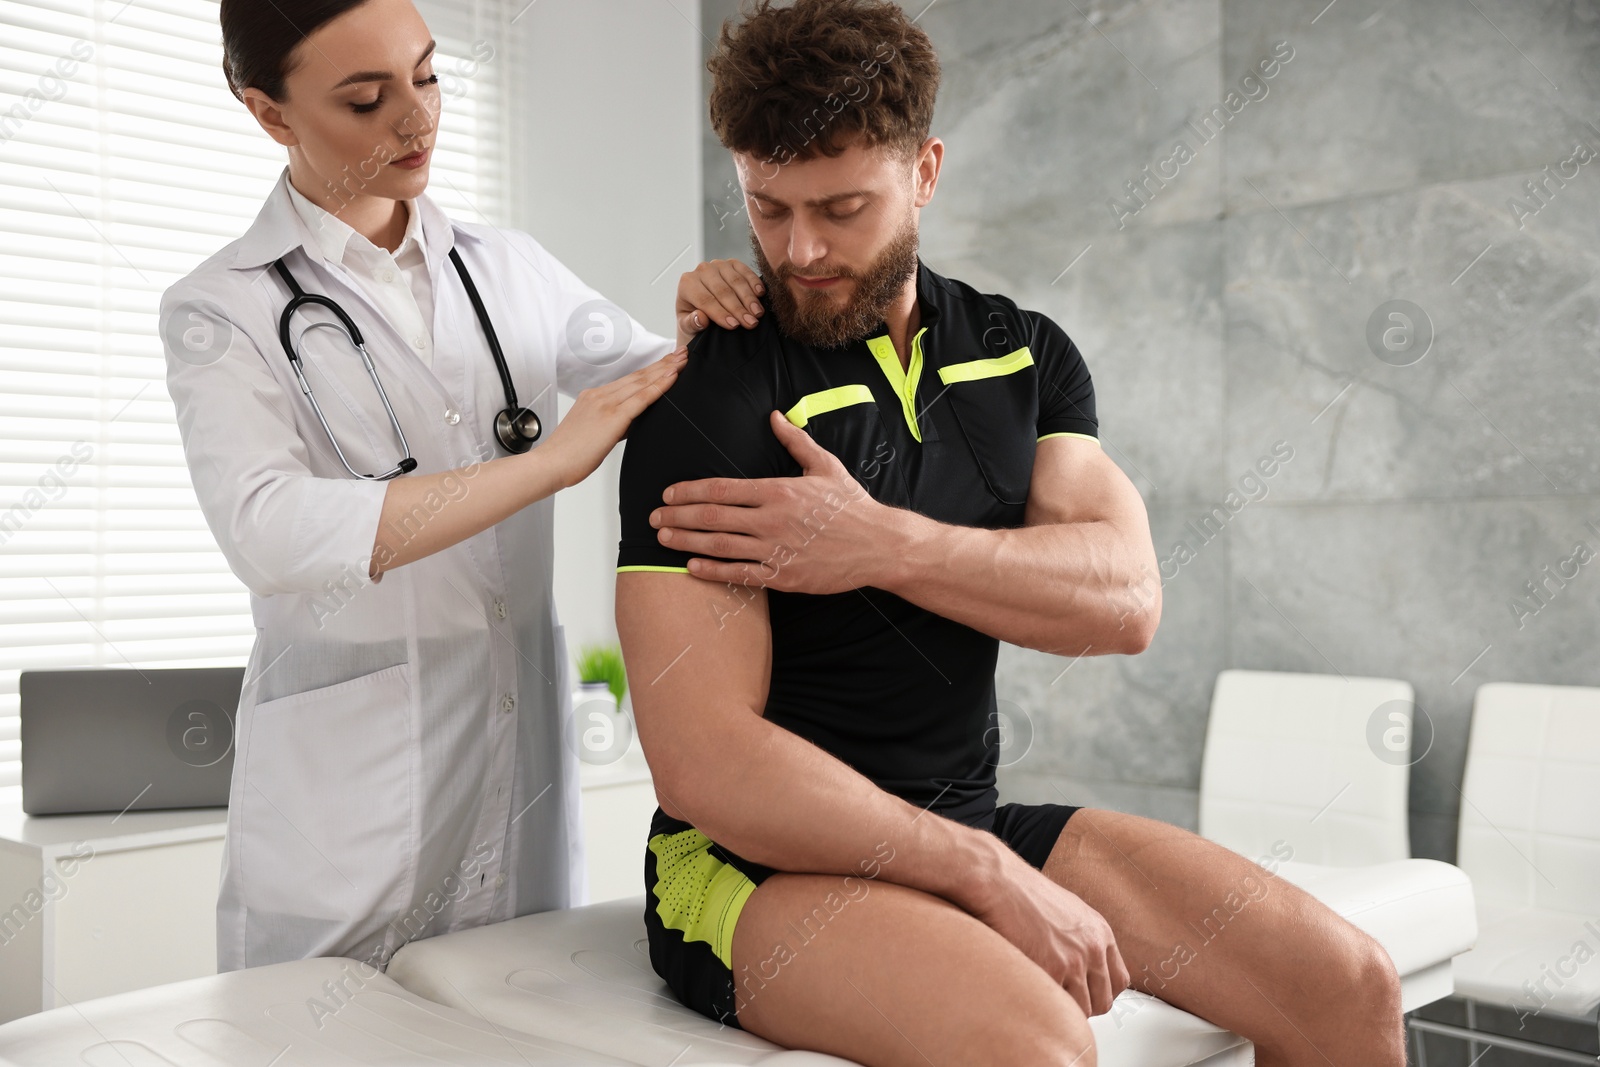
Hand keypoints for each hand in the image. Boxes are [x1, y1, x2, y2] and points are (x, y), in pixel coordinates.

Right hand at [542, 350, 686, 488]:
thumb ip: (612, 424)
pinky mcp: (612, 416)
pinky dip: (659, 386)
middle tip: (681, 353)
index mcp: (593, 397)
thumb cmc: (568, 455)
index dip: (650, 369)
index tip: (666, 361)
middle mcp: (599, 395)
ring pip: (642, 382)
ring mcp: (605, 403)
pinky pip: (641, 398)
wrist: (551, 464)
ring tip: (682, 361)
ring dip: (665, 370)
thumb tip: (630, 424)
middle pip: (638, 376)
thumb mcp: (592, 432)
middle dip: (662, 363)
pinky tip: (672, 378)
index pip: (629, 380)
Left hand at [650, 410, 891, 592]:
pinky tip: (691, 566)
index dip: (690, 491)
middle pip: (713, 517)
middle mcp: (772, 520)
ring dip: (686, 541)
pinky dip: (712, 570)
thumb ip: (795, 441)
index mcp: (778, 491)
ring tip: (663, 539)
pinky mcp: (784, 576)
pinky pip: (740, 574)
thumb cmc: (852, 505)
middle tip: (654, 518)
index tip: (669, 494)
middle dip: (678, 516)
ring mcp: (776, 550)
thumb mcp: (825, 466)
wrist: (879, 544)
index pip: (722, 488)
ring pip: (720, 545)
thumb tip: (774, 417)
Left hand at [676, 258, 765, 346]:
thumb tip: (701, 318)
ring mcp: (718, 265)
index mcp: (687, 284)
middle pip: (722, 290)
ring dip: (749, 298)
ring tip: (758, 313)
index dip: (720, 313)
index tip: (734, 326)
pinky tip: (761, 294)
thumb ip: (691, 323)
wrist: (703, 308)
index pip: (705, 300)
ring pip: (735, 280)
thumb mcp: (688, 326)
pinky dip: (754, 282)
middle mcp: (701, 270)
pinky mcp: (732, 263)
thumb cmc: (694, 319)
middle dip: (738, 308)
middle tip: (751, 323)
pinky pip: (745, 270)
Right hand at [965, 850, 1130, 1017]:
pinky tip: (1028, 987)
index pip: (1119, 981)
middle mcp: (1093, 947)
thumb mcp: (1067, 912)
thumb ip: (1081, 939)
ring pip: (1080, 1009)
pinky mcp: (1050, 970)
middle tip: (1060, 999)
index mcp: (1100, 932)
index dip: (1099, 992)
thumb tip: (1080, 966)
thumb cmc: (1023, 892)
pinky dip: (1042, 1001)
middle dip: (1082, 1006)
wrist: (999, 881)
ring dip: (1060, 1005)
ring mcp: (1073, 961)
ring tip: (1040, 991)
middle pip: (1103, 1001)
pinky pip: (1054, 1003)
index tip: (1084, 994)